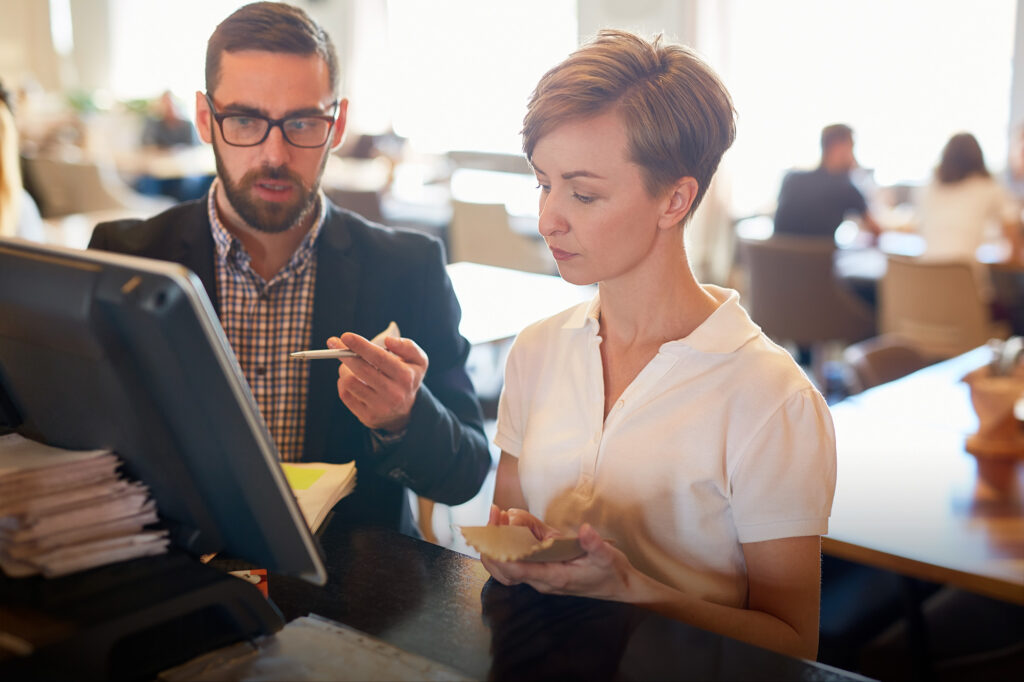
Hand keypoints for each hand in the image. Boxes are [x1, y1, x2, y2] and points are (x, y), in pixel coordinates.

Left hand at [328, 332, 427, 432]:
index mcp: (406, 377)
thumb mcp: (418, 360)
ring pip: (350, 382)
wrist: (407, 410)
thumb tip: (388, 341)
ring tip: (348, 365)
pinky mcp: (367, 416)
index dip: (361, 345)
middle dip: (344, 354)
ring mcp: (380, 407)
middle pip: (362, 370)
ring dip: (344, 369)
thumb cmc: (407, 377)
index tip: (346, 336)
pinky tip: (350, 378)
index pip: (379, 358)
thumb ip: (407, 346)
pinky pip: (345, 395)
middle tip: (333, 342)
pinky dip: (343, 383)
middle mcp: (394, 394)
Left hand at [480, 505, 635, 601]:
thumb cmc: (611, 571)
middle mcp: (542, 580)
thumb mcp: (607, 556)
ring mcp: (540, 578)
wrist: (619, 586)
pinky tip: (506, 527)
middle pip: (504, 569)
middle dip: (492, 544)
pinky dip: (506, 547)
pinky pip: (515, 563)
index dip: (500, 551)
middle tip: (494, 514)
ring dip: (497, 545)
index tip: (496, 527)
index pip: (517, 570)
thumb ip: (594, 544)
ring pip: (506, 568)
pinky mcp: (541, 572)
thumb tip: (585, 530)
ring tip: (497, 516)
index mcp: (554, 577)